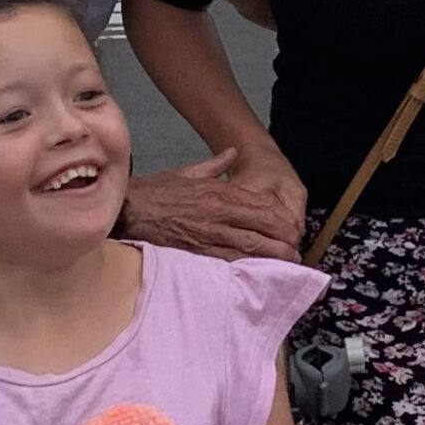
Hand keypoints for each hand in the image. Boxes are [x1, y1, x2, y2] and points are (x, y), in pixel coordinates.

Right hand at [122, 148, 307, 262]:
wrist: (127, 210)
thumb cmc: (156, 192)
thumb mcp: (187, 172)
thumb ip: (215, 164)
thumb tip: (232, 153)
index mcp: (218, 192)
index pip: (261, 204)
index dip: (281, 217)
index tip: (292, 225)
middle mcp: (218, 213)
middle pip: (261, 227)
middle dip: (283, 238)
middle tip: (298, 248)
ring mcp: (208, 235)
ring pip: (250, 246)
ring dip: (273, 255)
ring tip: (289, 262)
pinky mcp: (197, 252)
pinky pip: (229, 261)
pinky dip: (248, 266)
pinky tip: (261, 272)